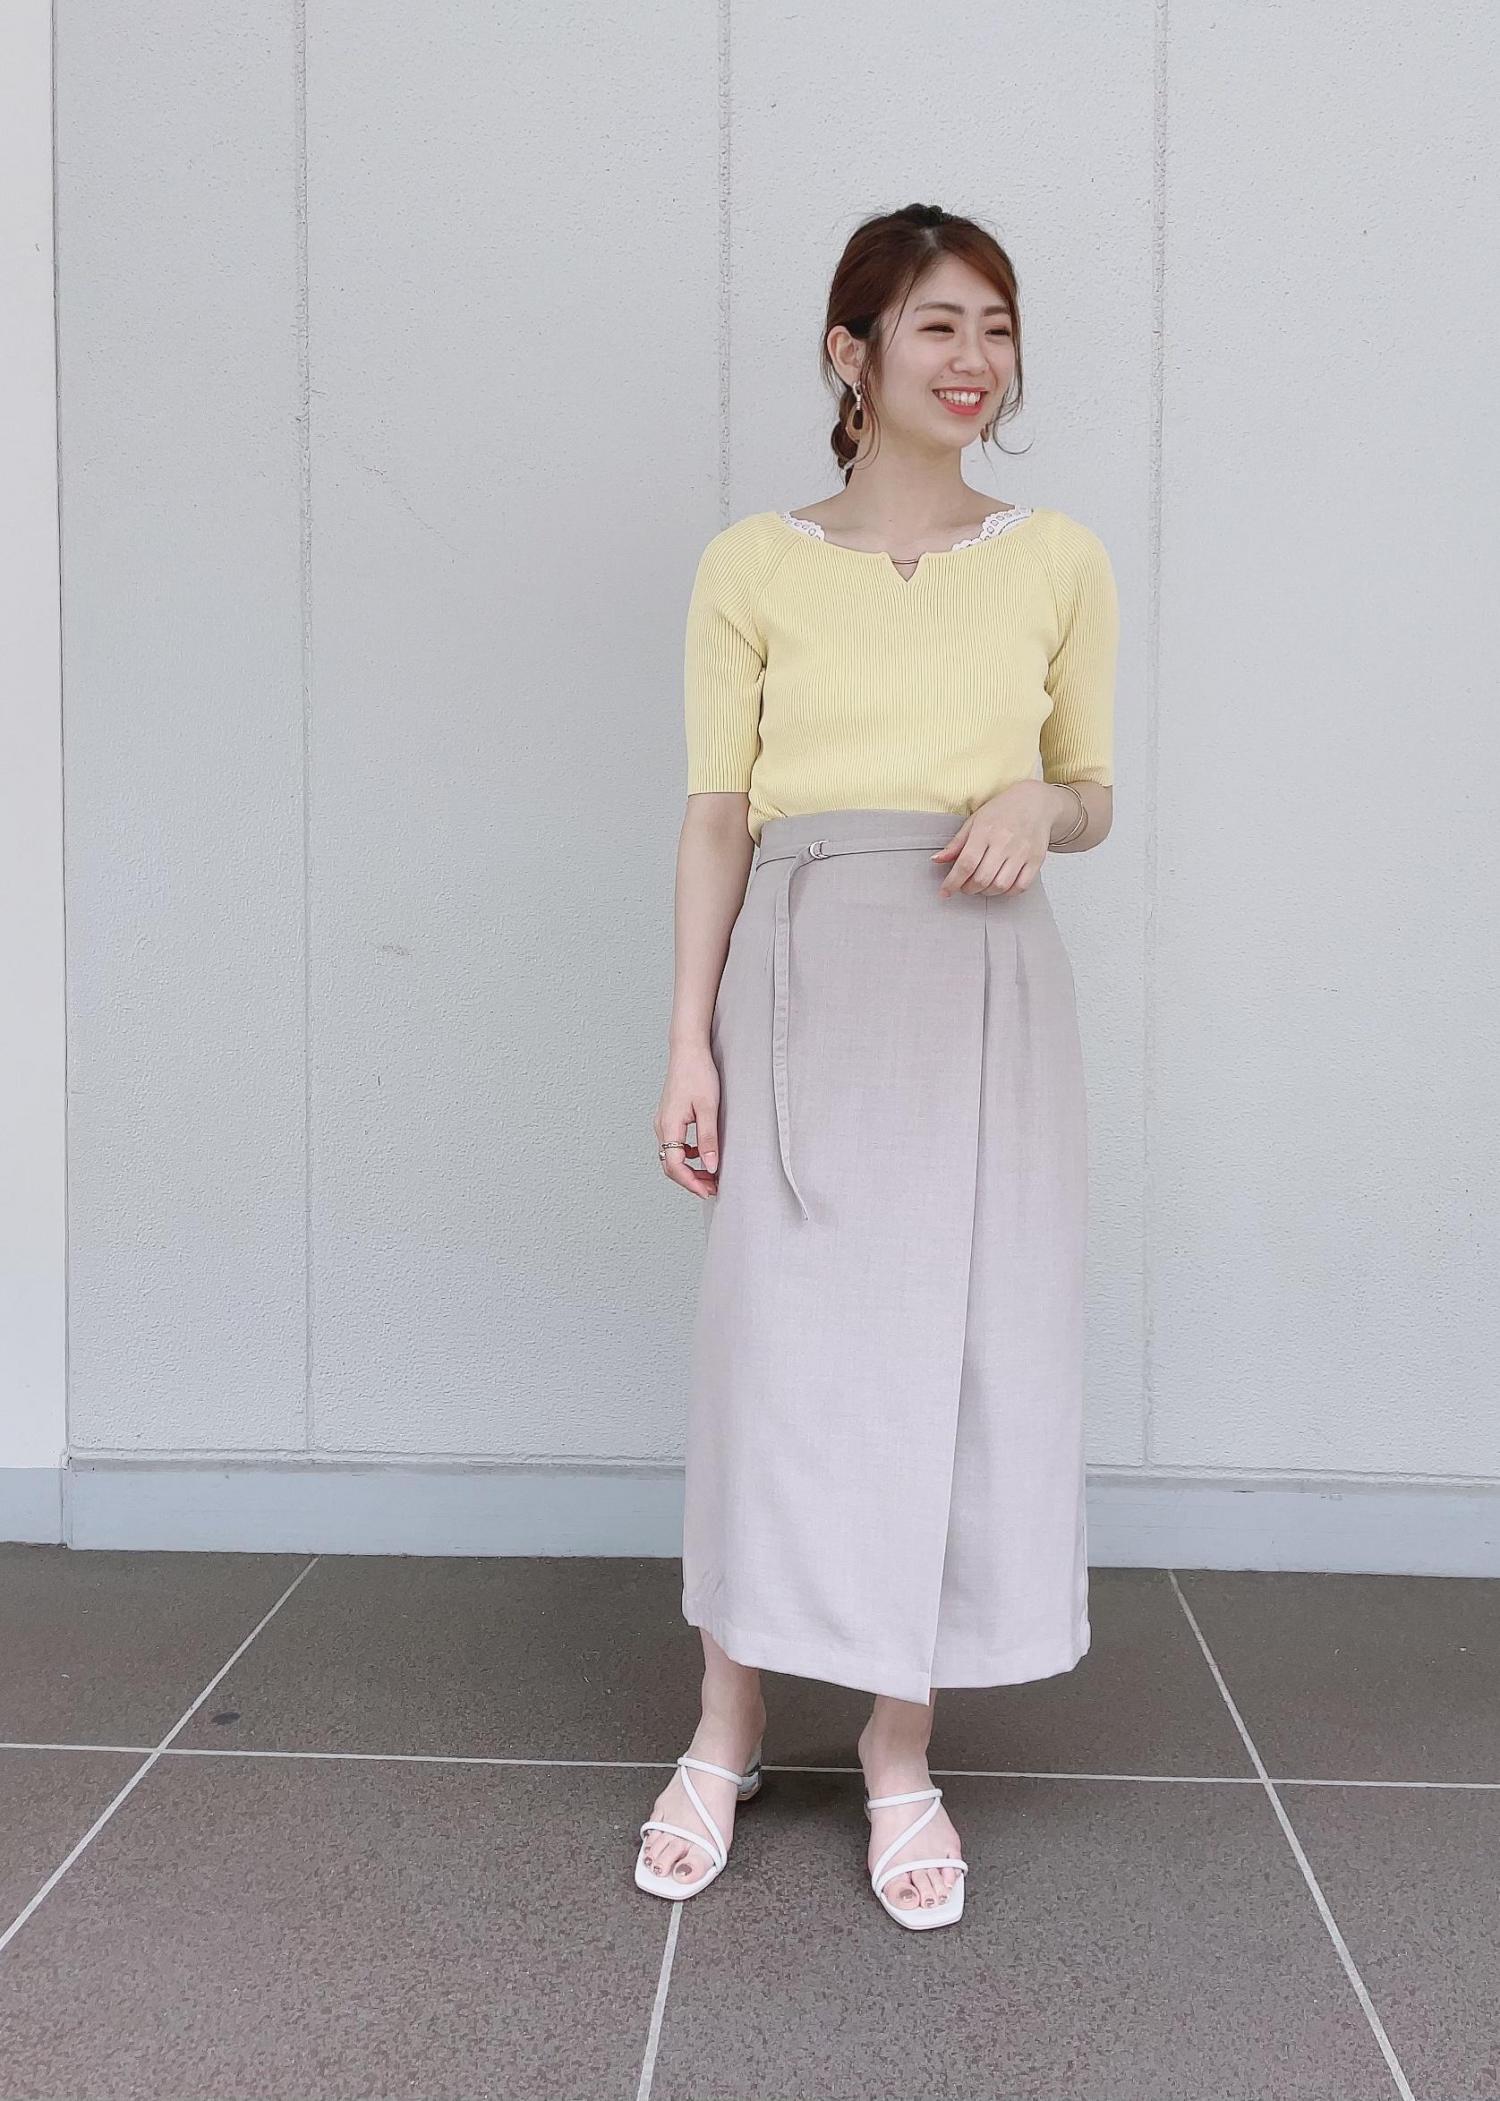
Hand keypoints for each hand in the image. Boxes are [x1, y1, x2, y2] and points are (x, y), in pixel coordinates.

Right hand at [656, 1043, 719, 1198]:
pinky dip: (688, 1156)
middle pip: (670, 1165)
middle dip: (690, 1180)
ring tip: (711, 1175)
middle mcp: (661, 1126)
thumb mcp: (708, 1108)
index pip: (675, 1166)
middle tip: (712, 1188)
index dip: (691, 1183)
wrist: (688, 1050)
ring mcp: (663, 1122)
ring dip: (689, 1169)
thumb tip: (711, 1166)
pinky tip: (704, 1154)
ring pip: (671, 1156)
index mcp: (668, 1126)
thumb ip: (709, 1139)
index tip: (709, 1191)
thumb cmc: (698, 1073)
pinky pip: (674, 1145)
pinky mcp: (669, 1117)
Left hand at [930, 782, 1062, 896]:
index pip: (966, 863)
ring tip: (981, 885)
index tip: (945, 892)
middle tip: (965, 886)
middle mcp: (1004, 842)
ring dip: (986, 892)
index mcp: (985, 830)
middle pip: (982, 878)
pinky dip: (1007, 892)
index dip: (953, 882)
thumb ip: (956, 843)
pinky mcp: (1036, 860)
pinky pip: (1020, 886)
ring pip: (1000, 885)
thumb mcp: (975, 821)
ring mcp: (1022, 852)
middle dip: (968, 888)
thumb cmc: (1002, 810)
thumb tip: (936, 860)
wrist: (1036, 802)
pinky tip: (1000, 885)